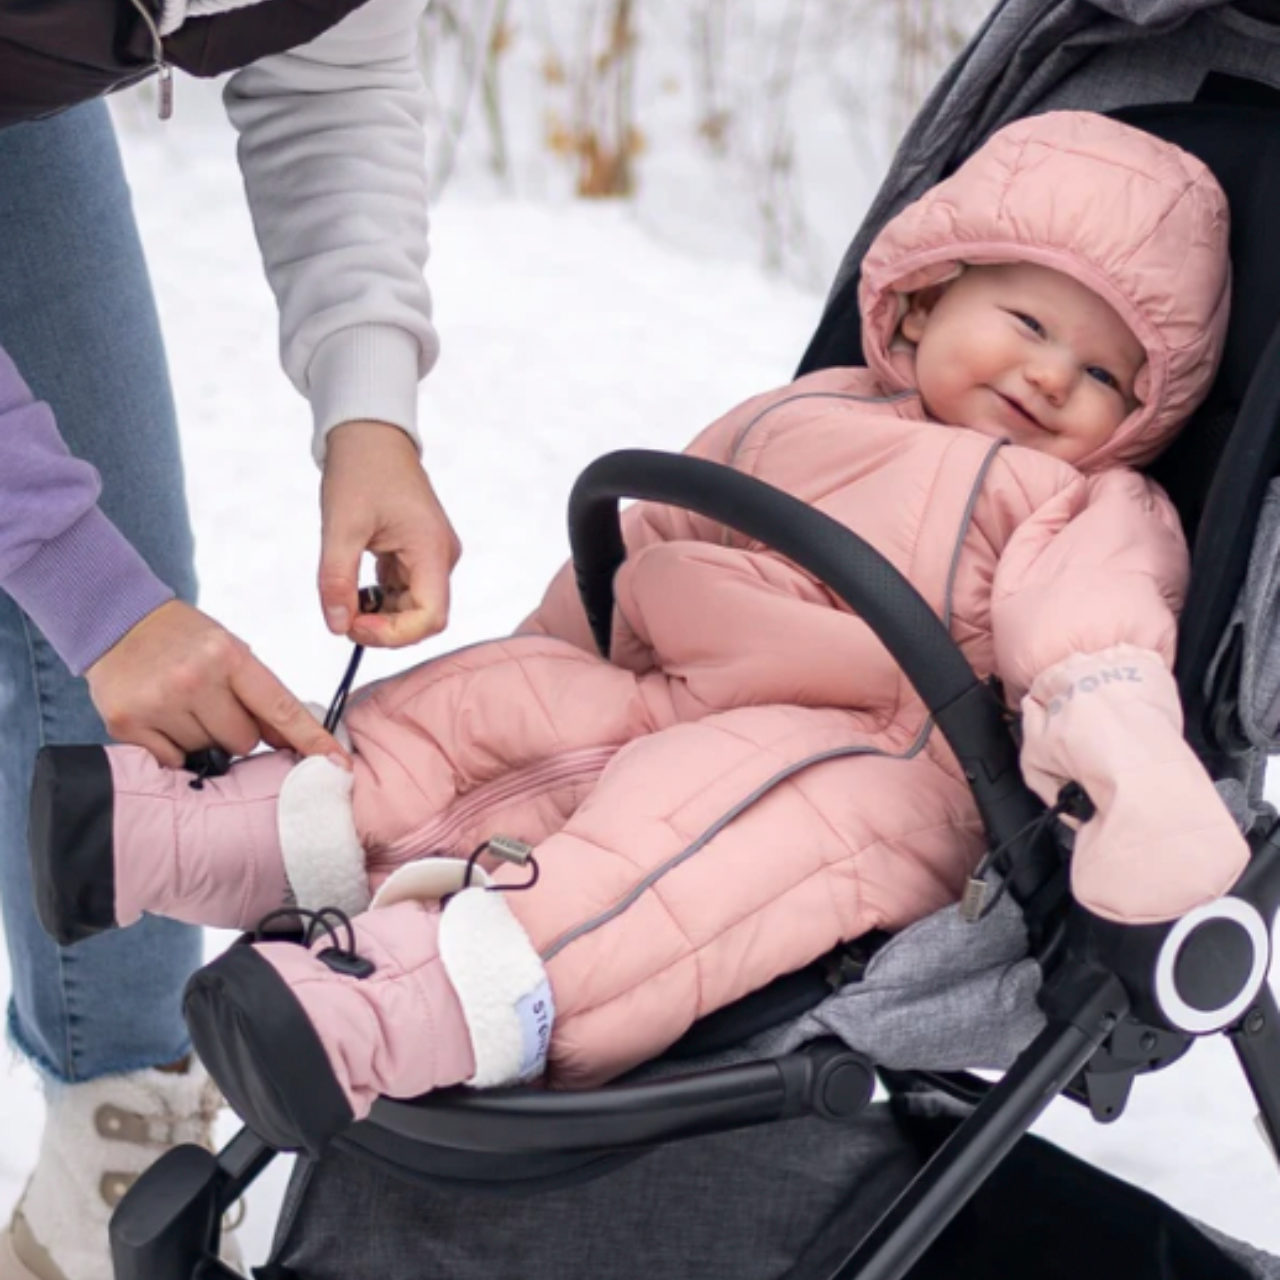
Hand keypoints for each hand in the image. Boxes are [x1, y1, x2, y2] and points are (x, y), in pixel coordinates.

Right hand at [86, 600, 345, 767]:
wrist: (116, 620)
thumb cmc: (185, 640)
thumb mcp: (230, 652)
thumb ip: (261, 695)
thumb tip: (292, 743)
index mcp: (229, 656)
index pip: (280, 707)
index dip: (311, 739)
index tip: (336, 763)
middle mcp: (194, 678)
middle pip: (244, 741)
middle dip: (237, 731)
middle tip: (214, 705)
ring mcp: (158, 702)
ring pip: (208, 752)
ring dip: (202, 738)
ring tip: (183, 706)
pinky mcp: (126, 723)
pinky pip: (171, 761)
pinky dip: (172, 748)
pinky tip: (162, 718)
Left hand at [319, 420, 461, 647]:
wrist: (370, 435)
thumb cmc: (361, 470)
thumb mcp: (341, 526)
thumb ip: (337, 580)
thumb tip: (337, 626)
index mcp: (431, 549)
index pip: (431, 616)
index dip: (394, 633)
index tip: (355, 626)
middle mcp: (440, 557)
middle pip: (423, 617)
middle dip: (384, 627)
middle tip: (343, 618)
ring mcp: (431, 557)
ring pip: (412, 608)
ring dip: (379, 615)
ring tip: (344, 601)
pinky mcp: (418, 554)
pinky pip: (404, 591)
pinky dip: (379, 600)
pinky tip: (354, 589)